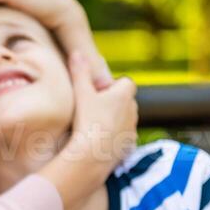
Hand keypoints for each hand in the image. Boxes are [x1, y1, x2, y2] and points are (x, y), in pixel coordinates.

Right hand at [61, 50, 136, 174]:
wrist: (92, 156)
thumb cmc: (87, 122)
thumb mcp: (80, 93)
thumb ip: (80, 72)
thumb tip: (76, 52)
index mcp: (124, 95)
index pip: (126, 82)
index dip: (113, 86)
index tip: (98, 92)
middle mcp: (132, 110)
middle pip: (126, 100)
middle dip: (114, 102)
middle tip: (93, 108)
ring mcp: (132, 129)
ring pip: (126, 118)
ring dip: (115, 119)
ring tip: (95, 125)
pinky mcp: (129, 145)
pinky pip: (124, 136)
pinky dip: (115, 136)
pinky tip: (99, 140)